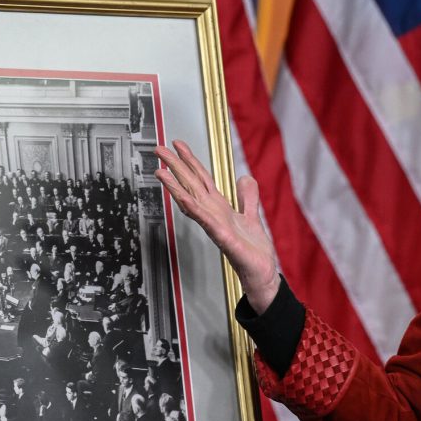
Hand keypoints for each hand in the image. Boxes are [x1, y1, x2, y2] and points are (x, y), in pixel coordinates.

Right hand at [154, 140, 278, 312]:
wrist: (262, 274)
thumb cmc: (254, 252)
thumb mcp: (253, 217)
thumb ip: (247, 198)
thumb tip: (245, 178)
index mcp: (220, 208)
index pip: (202, 180)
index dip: (190, 161)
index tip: (178, 145)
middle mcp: (214, 215)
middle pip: (192, 185)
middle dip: (175, 167)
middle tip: (158, 149)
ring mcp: (216, 226)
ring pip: (192, 201)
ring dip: (176, 186)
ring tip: (160, 171)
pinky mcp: (224, 239)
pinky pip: (206, 221)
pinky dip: (194, 210)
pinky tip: (183, 199)